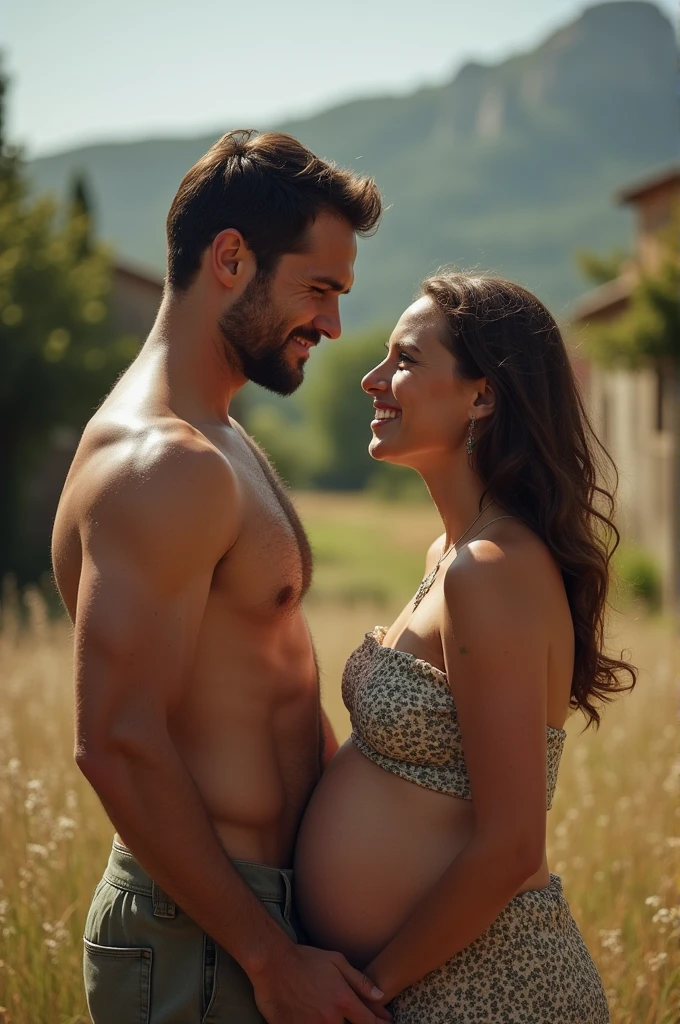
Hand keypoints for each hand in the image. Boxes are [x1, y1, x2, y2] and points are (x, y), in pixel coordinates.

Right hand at [253, 943, 392, 1022]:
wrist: (272, 964)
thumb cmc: (305, 959)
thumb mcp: (336, 962)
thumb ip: (360, 981)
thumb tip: (381, 997)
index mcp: (342, 1000)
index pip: (369, 1022)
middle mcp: (330, 1019)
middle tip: (355, 1016)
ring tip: (331, 1012)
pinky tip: (314, 1016)